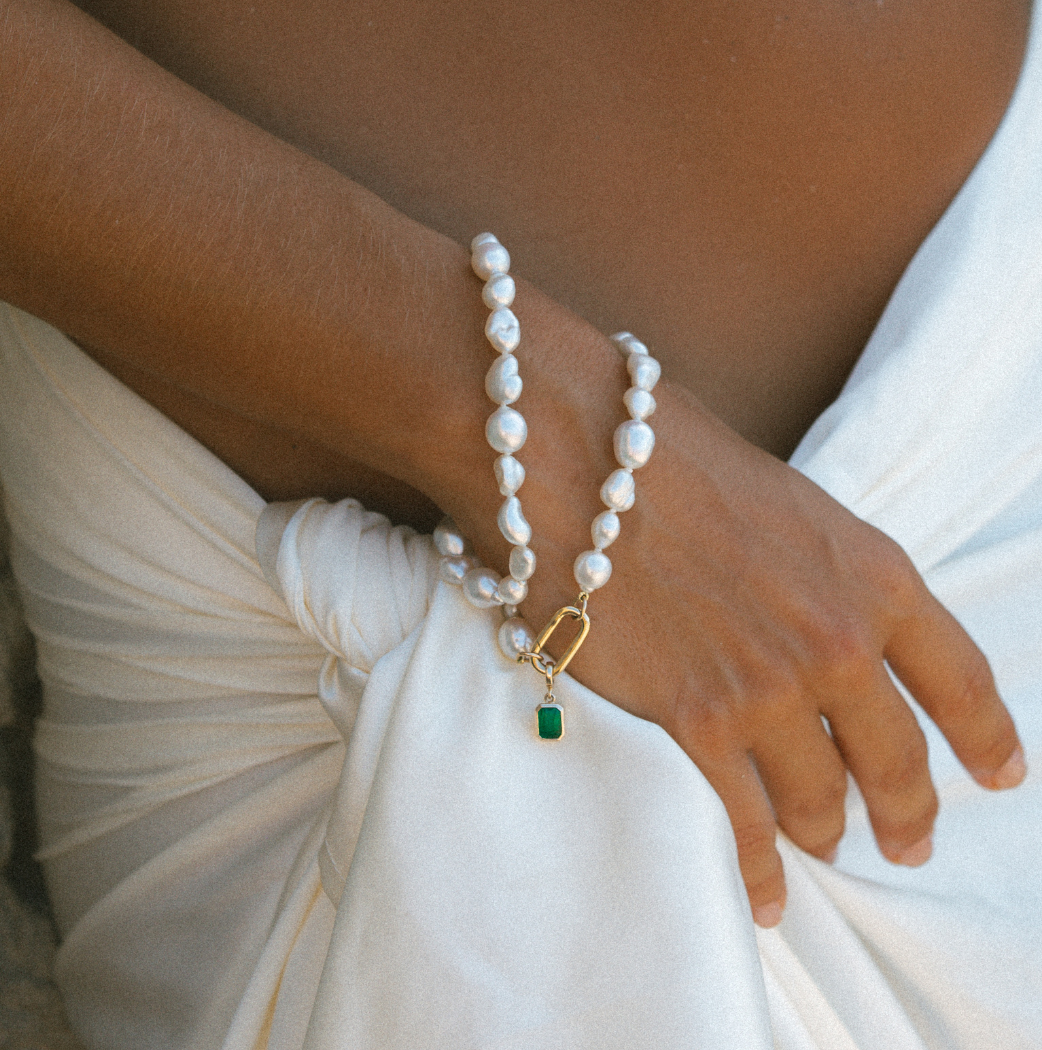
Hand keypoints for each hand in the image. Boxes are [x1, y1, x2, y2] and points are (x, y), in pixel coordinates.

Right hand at [442, 307, 1024, 928]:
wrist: (577, 453)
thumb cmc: (671, 454)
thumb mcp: (787, 504)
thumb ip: (822, 579)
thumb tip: (819, 629)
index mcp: (875, 574)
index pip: (961, 679)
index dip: (985, 738)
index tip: (995, 775)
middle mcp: (838, 641)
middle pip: (896, 760)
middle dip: (908, 811)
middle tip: (907, 840)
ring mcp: (768, 689)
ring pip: (822, 799)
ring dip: (828, 831)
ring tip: (826, 845)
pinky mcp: (694, 722)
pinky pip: (744, 821)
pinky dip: (761, 868)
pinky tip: (770, 895)